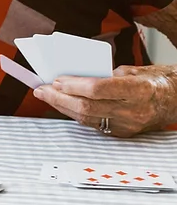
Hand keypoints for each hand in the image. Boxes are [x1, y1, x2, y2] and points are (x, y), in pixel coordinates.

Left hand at [33, 65, 176, 136]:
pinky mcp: (124, 133)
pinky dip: (76, 114)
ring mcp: (129, 125)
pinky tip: (64, 106)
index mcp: (138, 89)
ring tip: (46, 96)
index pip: (98, 89)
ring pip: (87, 119)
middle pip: (88, 107)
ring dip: (63, 107)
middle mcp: (133, 110)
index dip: (73, 85)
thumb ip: (104, 75)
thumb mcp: (132, 70)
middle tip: (41, 89)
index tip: (56, 79)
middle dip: (59, 98)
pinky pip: (94, 124)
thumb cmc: (154, 80)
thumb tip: (74, 78)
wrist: (176, 99)